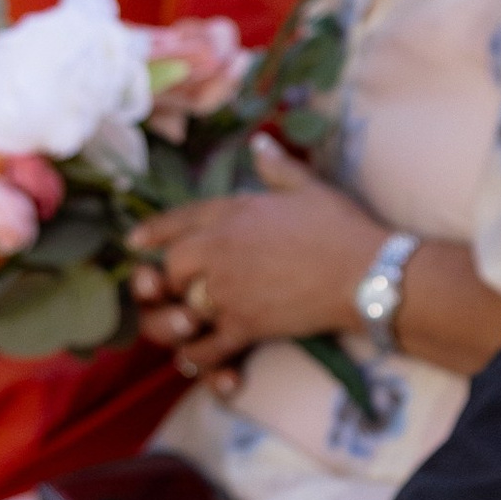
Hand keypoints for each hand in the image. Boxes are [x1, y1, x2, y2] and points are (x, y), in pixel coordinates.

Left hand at [130, 143, 383, 384]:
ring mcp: (229, 291)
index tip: (135, 242)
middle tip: (183, 286)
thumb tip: (259, 143)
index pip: (180, 221)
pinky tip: (194, 356)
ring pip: (180, 308)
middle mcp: (221, 251)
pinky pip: (206, 347)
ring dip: (178, 317)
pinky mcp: (245, 325)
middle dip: (172, 278)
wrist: (366, 272)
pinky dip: (196, 356)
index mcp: (233, 213)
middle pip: (172, 268)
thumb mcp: (309, 187)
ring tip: (188, 320)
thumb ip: (277, 167)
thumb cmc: (341, 227)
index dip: (154, 232)